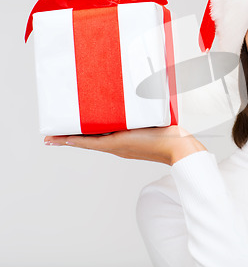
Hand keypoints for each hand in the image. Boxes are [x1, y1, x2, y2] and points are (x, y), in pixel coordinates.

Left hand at [44, 125, 206, 165]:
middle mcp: (118, 145)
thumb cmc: (160, 142)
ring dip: (90, 130)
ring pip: (103, 135)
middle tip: (58, 130)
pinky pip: (117, 132)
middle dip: (74, 134)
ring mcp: (127, 143)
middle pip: (90, 139)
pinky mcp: (138, 138)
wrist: (180, 147)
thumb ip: (112, 137)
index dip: (65, 140)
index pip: (83, 142)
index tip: (49, 139)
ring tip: (80, 123)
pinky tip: (111, 120)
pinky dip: (107, 127)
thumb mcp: (131, 138)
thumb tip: (93, 132)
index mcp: (114, 145)